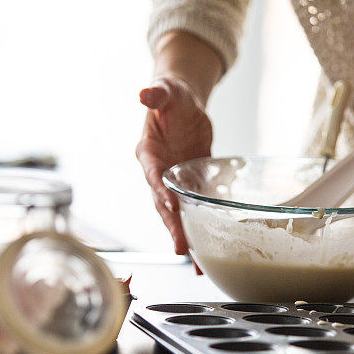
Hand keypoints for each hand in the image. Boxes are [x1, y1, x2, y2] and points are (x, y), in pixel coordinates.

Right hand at [136, 76, 212, 254]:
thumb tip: (145, 93)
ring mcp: (174, 181)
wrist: (182, 103)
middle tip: (182, 248)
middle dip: (172, 226)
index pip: (153, 175)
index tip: (169, 206)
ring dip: (186, 236)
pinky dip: (200, 226)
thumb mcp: (167, 91)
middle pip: (163, 204)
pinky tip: (209, 248)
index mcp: (148, 152)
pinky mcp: (190, 184)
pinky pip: (194, 208)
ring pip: (177, 213)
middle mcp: (158, 172)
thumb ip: (156, 94)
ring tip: (197, 263)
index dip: (160, 191)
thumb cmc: (171, 95)